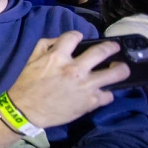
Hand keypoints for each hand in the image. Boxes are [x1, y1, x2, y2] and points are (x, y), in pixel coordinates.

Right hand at [9, 31, 128, 128]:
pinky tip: (103, 92)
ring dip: (121, 69)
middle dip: (111, 47)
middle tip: (114, 48)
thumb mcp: (30, 59)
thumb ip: (44, 46)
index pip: (74, 36)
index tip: (81, 39)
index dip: (78, 36)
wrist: (25, 111)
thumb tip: (59, 40)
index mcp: (58, 56)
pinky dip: (106, 93)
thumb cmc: (26, 85)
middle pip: (102, 51)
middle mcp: (75, 69)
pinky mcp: (90, 101)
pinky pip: (108, 95)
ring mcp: (86, 85)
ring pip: (115, 73)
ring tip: (121, 68)